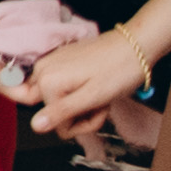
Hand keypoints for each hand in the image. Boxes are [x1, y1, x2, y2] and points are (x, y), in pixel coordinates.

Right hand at [22, 28, 143, 141]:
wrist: (134, 45)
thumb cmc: (120, 69)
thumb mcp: (93, 97)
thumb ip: (62, 112)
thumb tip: (36, 125)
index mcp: (48, 81)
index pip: (52, 123)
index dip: (77, 125)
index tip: (94, 114)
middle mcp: (43, 71)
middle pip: (51, 111)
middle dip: (76, 115)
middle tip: (97, 106)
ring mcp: (50, 64)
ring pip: (56, 100)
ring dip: (78, 104)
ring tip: (99, 96)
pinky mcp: (59, 61)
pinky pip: (60, 87)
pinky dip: (77, 92)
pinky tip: (93, 87)